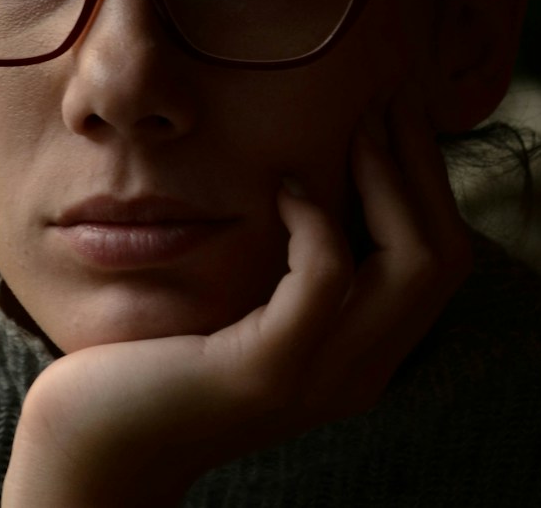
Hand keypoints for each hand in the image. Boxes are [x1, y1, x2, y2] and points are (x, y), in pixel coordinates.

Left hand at [0, 84, 472, 506]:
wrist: (94, 439)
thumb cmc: (159, 354)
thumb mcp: (245, 305)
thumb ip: (291, 264)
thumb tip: (320, 173)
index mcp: (363, 355)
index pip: (443, 260)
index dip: (430, 179)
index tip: (398, 110)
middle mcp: (360, 373)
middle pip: (447, 258)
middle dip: (422, 167)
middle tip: (385, 101)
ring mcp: (320, 378)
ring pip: (412, 266)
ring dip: (388, 179)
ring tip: (355, 127)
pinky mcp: (265, 369)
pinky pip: (324, 277)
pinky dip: (317, 219)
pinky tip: (283, 186)